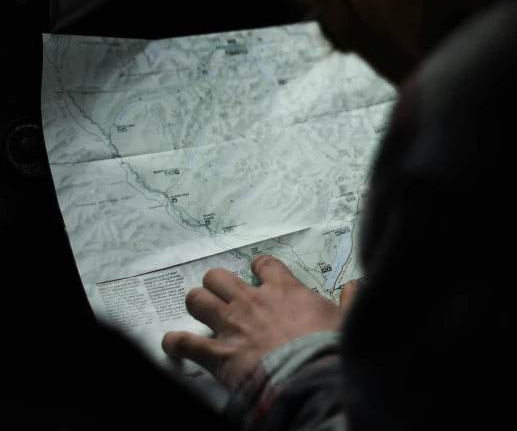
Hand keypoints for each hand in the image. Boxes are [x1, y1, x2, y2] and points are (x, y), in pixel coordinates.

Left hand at [162, 254, 359, 389]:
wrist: (308, 378)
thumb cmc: (327, 349)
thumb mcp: (346, 321)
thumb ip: (351, 300)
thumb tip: (359, 285)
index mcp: (282, 290)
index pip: (264, 264)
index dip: (258, 266)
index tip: (257, 271)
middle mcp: (251, 301)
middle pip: (219, 277)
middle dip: (217, 284)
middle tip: (222, 294)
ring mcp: (231, 325)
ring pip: (198, 298)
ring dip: (196, 303)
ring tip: (198, 309)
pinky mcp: (218, 353)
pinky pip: (186, 342)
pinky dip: (175, 342)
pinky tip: (171, 342)